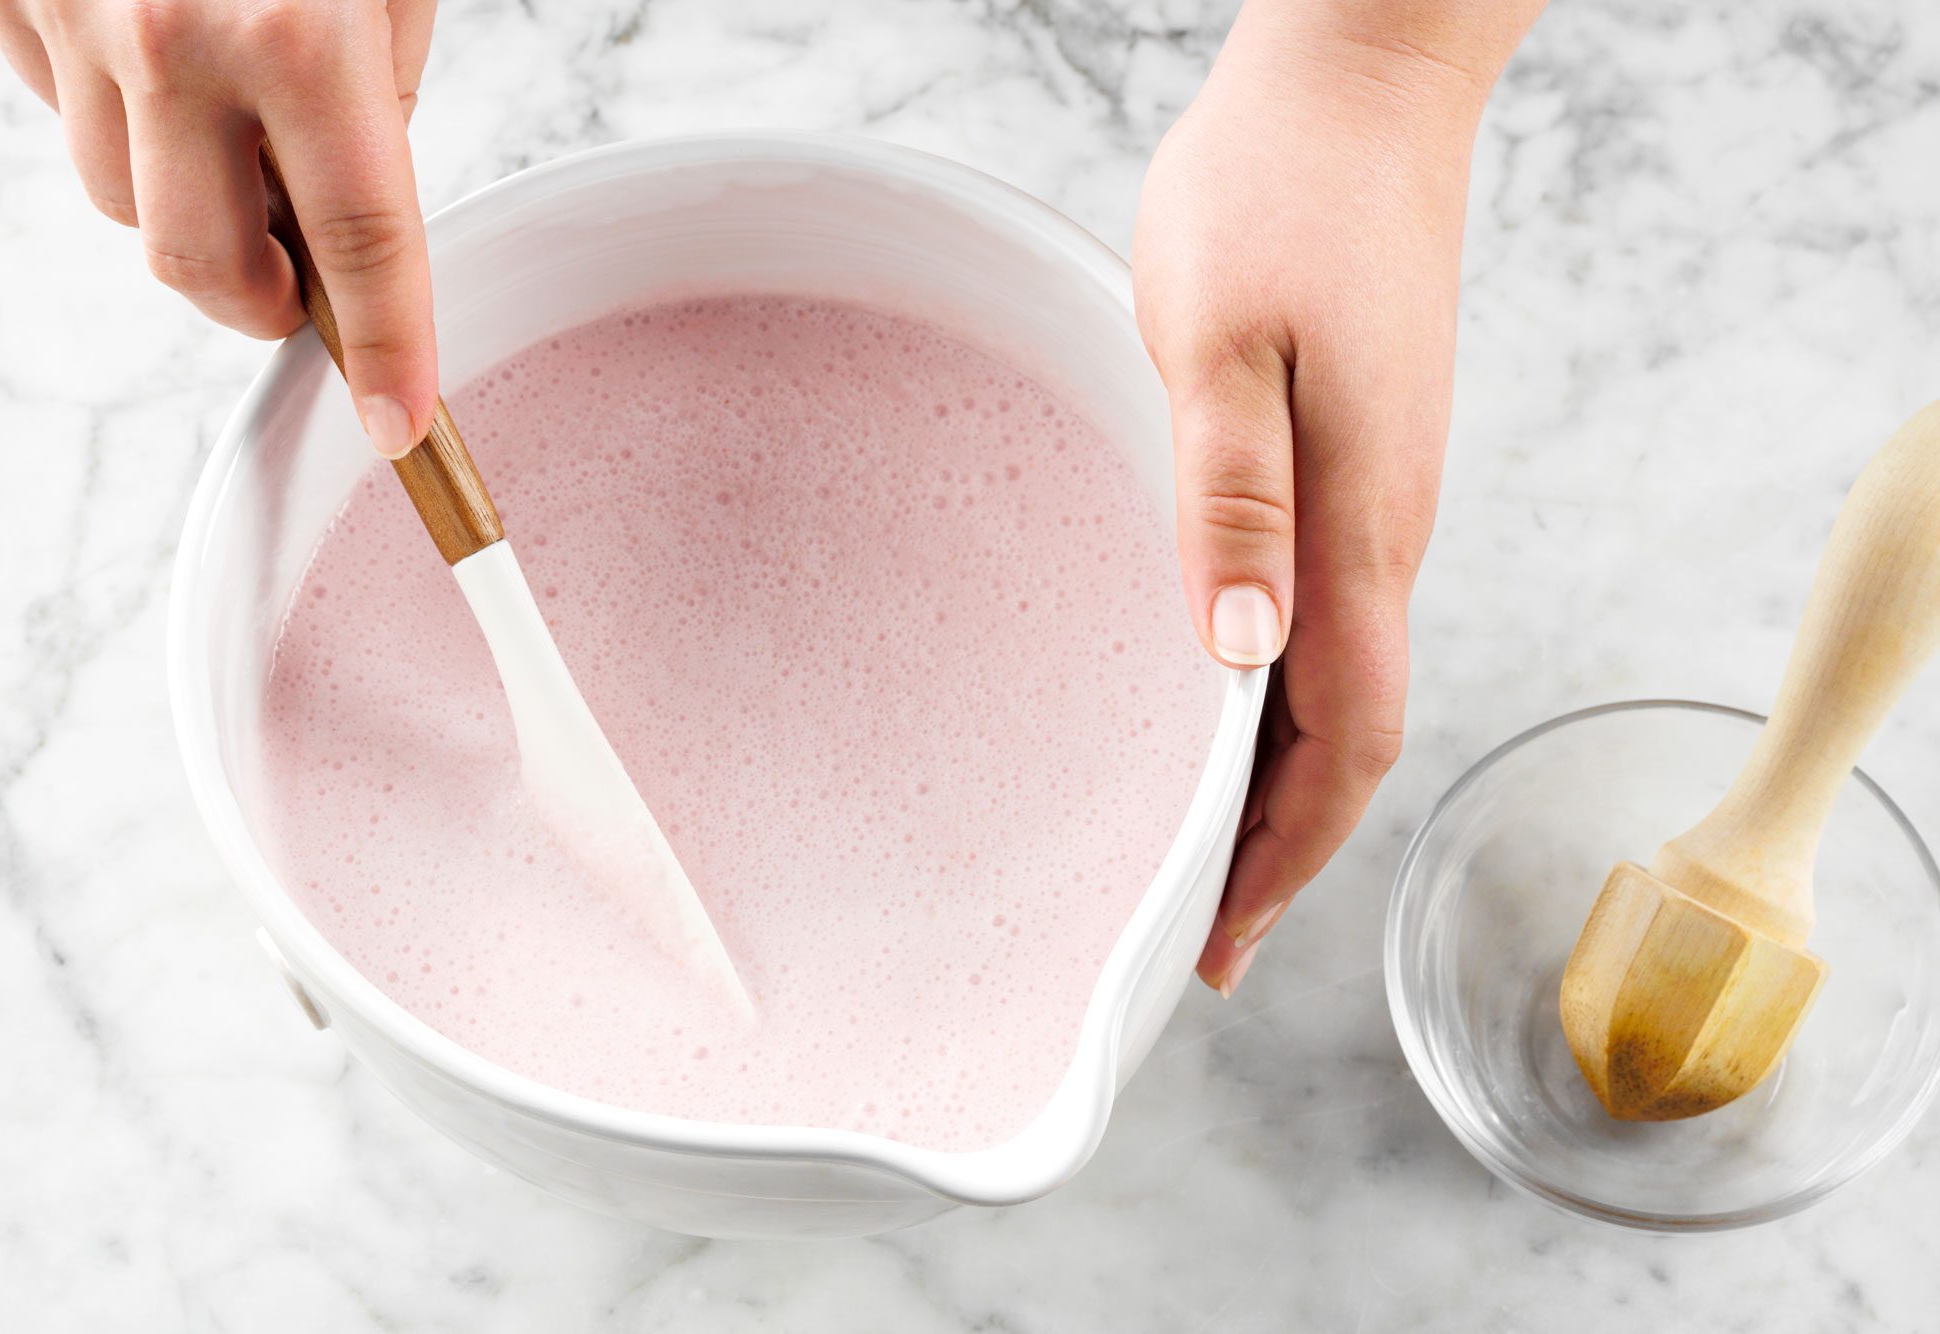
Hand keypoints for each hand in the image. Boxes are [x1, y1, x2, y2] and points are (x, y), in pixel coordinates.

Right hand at [0, 0, 440, 456]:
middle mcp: (173, 38)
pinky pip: (63, 115)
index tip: (397, 421)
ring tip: (237, 131)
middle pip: (206, 265)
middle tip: (302, 279)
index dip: (386, 349)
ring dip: (188, 203)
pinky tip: (165, 68)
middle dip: (264, 301)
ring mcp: (76, 17)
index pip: (360, 245)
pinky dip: (122, 120)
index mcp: (299, 37)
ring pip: (123, 202)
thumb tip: (335, 205)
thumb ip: (373, 97)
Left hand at [1133, 0, 1538, 995]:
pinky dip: (1283, 692)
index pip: (1342, 741)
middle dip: (1281, 847)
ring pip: (1343, 679)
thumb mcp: (1217, 342)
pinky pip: (1334, 615)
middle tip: (1200, 930)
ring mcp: (1383, 493)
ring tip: (1204, 843)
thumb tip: (1241, 653)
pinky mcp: (1362, 455)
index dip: (1285, 857)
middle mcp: (1388, 530)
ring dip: (1279, 774)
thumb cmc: (1276, 197)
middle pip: (1351, 736)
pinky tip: (1226, 697)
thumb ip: (1230, 497)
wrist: (1360, 88)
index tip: (1218, 940)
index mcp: (1358, 527)